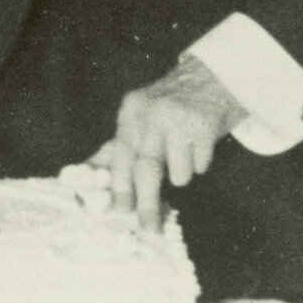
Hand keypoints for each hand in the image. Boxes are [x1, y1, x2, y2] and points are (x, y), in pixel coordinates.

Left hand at [88, 55, 244, 231]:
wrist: (214, 76)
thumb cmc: (172, 103)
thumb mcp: (140, 117)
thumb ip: (117, 147)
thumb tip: (88, 175)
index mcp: (132, 111)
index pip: (120, 155)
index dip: (120, 186)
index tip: (120, 211)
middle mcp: (153, 112)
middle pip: (146, 168)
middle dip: (146, 202)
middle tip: (148, 226)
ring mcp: (180, 118)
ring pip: (177, 173)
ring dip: (181, 173)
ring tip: (185, 152)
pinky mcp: (205, 125)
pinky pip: (200, 165)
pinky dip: (200, 163)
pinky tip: (200, 144)